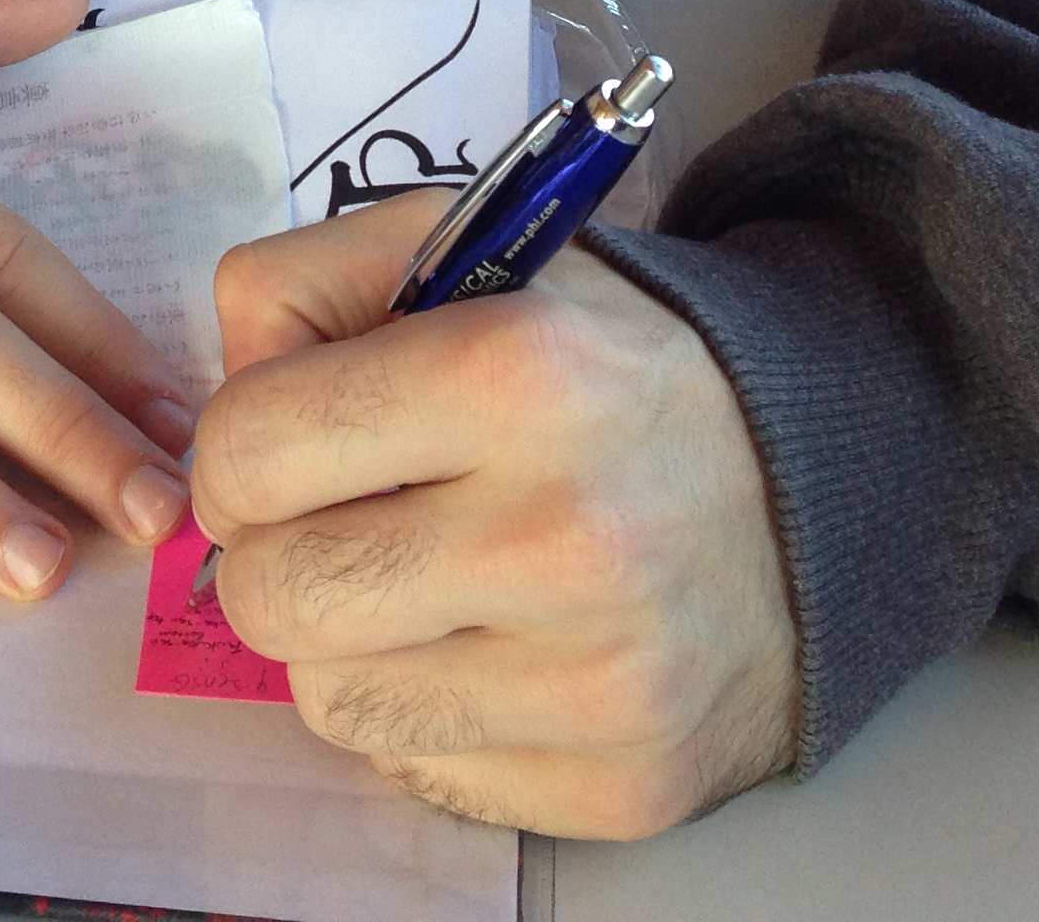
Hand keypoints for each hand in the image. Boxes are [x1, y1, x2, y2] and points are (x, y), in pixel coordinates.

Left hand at [191, 193, 798, 838]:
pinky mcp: (619, 784)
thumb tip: (218, 390)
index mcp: (516, 374)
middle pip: (269, 595)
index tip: (289, 445)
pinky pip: (416, 769)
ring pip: (328, 699)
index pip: (246, 451)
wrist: (820, 490)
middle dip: (276, 552)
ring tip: (423, 581)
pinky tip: (492, 647)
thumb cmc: (602, 365)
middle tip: (344, 521)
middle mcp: (563, 533)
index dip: (238, 448)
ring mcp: (598, 678)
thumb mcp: (462, 254)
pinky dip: (425, 712)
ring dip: (346, 641)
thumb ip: (302, 286)